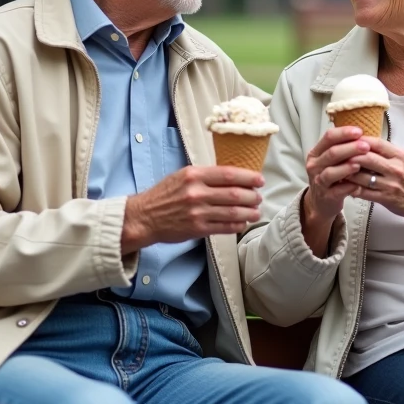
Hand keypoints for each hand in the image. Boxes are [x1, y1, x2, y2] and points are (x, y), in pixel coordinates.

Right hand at [122, 166, 262, 252]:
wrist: (144, 217)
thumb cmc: (164, 195)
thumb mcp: (182, 176)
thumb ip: (205, 176)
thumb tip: (233, 177)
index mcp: (194, 175)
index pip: (228, 174)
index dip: (248, 177)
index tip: (259, 180)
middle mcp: (196, 193)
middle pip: (234, 194)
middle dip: (252, 196)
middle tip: (259, 197)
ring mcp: (197, 212)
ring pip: (232, 212)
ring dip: (249, 212)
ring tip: (256, 212)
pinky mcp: (197, 229)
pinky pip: (224, 227)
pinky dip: (237, 225)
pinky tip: (242, 223)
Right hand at [300, 126, 369, 255]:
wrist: (322, 201)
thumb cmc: (332, 176)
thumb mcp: (332, 160)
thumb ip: (343, 147)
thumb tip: (363, 134)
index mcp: (316, 152)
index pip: (329, 137)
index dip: (344, 133)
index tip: (360, 131)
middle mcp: (314, 165)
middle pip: (331, 153)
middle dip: (350, 148)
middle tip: (366, 146)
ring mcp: (318, 181)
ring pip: (331, 172)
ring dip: (346, 167)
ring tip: (360, 164)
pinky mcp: (326, 196)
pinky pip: (337, 191)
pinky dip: (348, 187)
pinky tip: (358, 184)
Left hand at [347, 137, 403, 246]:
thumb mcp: (402, 159)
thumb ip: (385, 151)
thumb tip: (362, 140)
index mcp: (399, 155)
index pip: (375, 143)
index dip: (358, 140)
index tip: (345, 140)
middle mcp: (395, 168)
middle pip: (366, 157)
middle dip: (348, 155)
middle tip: (336, 155)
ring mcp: (390, 184)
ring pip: (361, 175)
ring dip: (346, 172)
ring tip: (336, 169)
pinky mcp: (385, 198)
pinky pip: (362, 191)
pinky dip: (351, 187)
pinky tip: (343, 184)